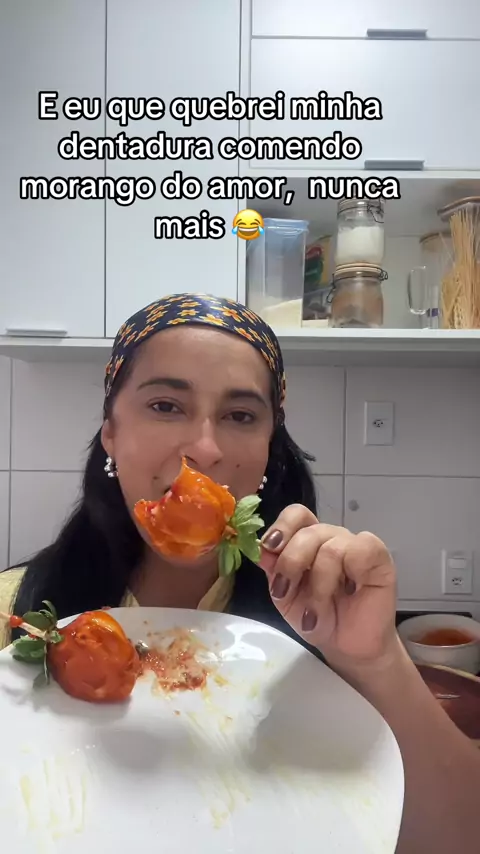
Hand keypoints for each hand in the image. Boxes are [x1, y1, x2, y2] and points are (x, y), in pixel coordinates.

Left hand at [258, 505, 397, 668]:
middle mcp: (331, 537)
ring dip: (318, 587)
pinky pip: (360, 551)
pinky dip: (350, 574)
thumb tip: (262, 550)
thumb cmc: (316, 619)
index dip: (281, 527)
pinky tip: (351, 591)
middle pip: (308, 531)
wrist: (347, 646)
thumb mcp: (285, 597)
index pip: (296, 515)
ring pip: (330, 548)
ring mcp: (355, 544)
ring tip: (316, 614)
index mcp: (307, 541)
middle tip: (285, 594)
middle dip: (291, 564)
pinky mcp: (378, 556)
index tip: (270, 548)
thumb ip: (274, 571)